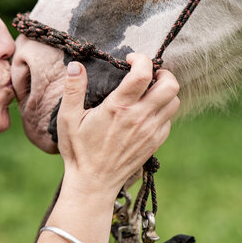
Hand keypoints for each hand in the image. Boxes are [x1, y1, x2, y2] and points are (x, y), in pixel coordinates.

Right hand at [56, 53, 179, 195]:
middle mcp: (140, 118)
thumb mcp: (68, 118)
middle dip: (163, 73)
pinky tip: (146, 111)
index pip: (143, 74)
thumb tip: (75, 65)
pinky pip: (169, 120)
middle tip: (148, 74)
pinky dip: (163, 110)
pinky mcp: (155, 143)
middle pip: (170, 86)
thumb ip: (73, 89)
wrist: (93, 183)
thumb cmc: (79, 150)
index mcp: (119, 108)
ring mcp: (151, 132)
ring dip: (165, 91)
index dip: (141, 59)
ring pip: (174, 102)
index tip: (130, 59)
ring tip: (149, 90)